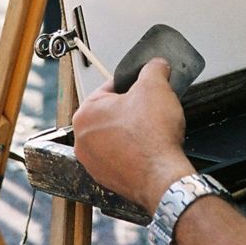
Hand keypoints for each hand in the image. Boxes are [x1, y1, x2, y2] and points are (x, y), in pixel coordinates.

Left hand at [72, 58, 193, 213]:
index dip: (133, 85)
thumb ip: (153, 68)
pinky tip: (149, 148)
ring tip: (151, 129)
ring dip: (132, 130)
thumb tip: (156, 65)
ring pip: (115, 135)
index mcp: (85, 113)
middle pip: (112, 112)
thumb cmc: (152, 137)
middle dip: (132, 108)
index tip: (146, 89)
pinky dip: (134, 150)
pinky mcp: (107, 179)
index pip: (110, 87)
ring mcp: (93, 163)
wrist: (162, 177)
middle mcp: (83, 140)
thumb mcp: (156, 85)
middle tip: (151, 109)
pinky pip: (120, 155)